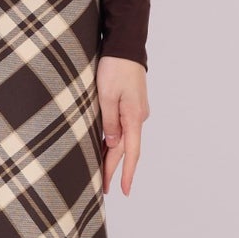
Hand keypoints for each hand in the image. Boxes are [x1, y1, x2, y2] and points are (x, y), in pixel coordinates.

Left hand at [95, 55, 147, 195]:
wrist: (125, 47)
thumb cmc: (115, 68)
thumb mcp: (107, 96)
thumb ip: (109, 122)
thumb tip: (113, 144)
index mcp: (134, 117)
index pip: (131, 152)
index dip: (126, 173)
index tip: (123, 190)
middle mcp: (137, 117)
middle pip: (125, 149)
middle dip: (114, 169)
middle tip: (104, 189)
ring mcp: (135, 111)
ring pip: (123, 139)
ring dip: (112, 156)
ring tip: (101, 174)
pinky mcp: (130, 105)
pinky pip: (122, 128)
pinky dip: (112, 140)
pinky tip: (103, 148)